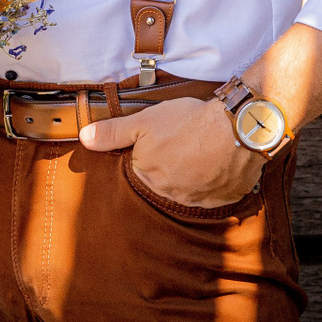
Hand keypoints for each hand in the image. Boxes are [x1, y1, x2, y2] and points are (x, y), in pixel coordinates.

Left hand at [78, 97, 263, 207]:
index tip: (163, 138)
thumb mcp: (144, 121)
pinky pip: (215, 192)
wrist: (237, 129)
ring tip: (203, 148)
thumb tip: (85, 138)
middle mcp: (171, 195)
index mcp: (148, 178)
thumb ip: (113, 132)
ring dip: (194, 173)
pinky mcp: (224, 198)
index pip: (141, 169)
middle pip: (165, 180)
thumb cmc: (189, 123)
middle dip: (171, 163)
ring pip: (190, 187)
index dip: (151, 150)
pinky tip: (218, 161)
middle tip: (184, 141)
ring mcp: (199, 199)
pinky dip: (216, 179)